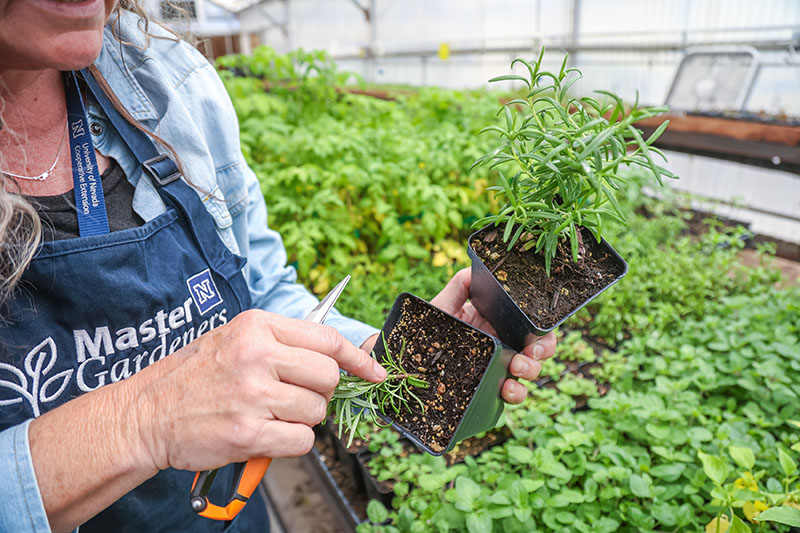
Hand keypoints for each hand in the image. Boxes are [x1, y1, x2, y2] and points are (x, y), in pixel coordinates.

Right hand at [133, 309, 386, 471]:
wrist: (145, 414)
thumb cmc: (193, 376)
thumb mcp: (235, 338)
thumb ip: (281, 342)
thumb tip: (334, 356)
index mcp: (257, 326)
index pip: (327, 338)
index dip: (358, 358)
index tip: (374, 372)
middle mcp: (257, 355)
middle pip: (329, 377)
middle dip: (321, 393)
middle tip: (296, 398)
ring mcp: (252, 394)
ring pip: (317, 411)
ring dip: (301, 419)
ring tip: (269, 415)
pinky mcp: (248, 433)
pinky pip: (302, 441)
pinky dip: (291, 443)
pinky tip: (265, 435)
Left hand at [431, 268, 556, 403]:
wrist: (407, 363)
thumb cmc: (426, 331)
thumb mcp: (442, 307)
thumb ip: (459, 287)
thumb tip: (475, 268)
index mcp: (498, 323)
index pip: (531, 324)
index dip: (542, 330)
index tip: (537, 335)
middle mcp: (503, 344)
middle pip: (538, 348)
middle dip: (543, 351)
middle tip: (530, 354)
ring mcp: (498, 367)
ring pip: (529, 371)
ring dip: (530, 371)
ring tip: (516, 370)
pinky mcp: (490, 387)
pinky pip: (512, 394)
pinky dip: (516, 393)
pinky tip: (506, 390)